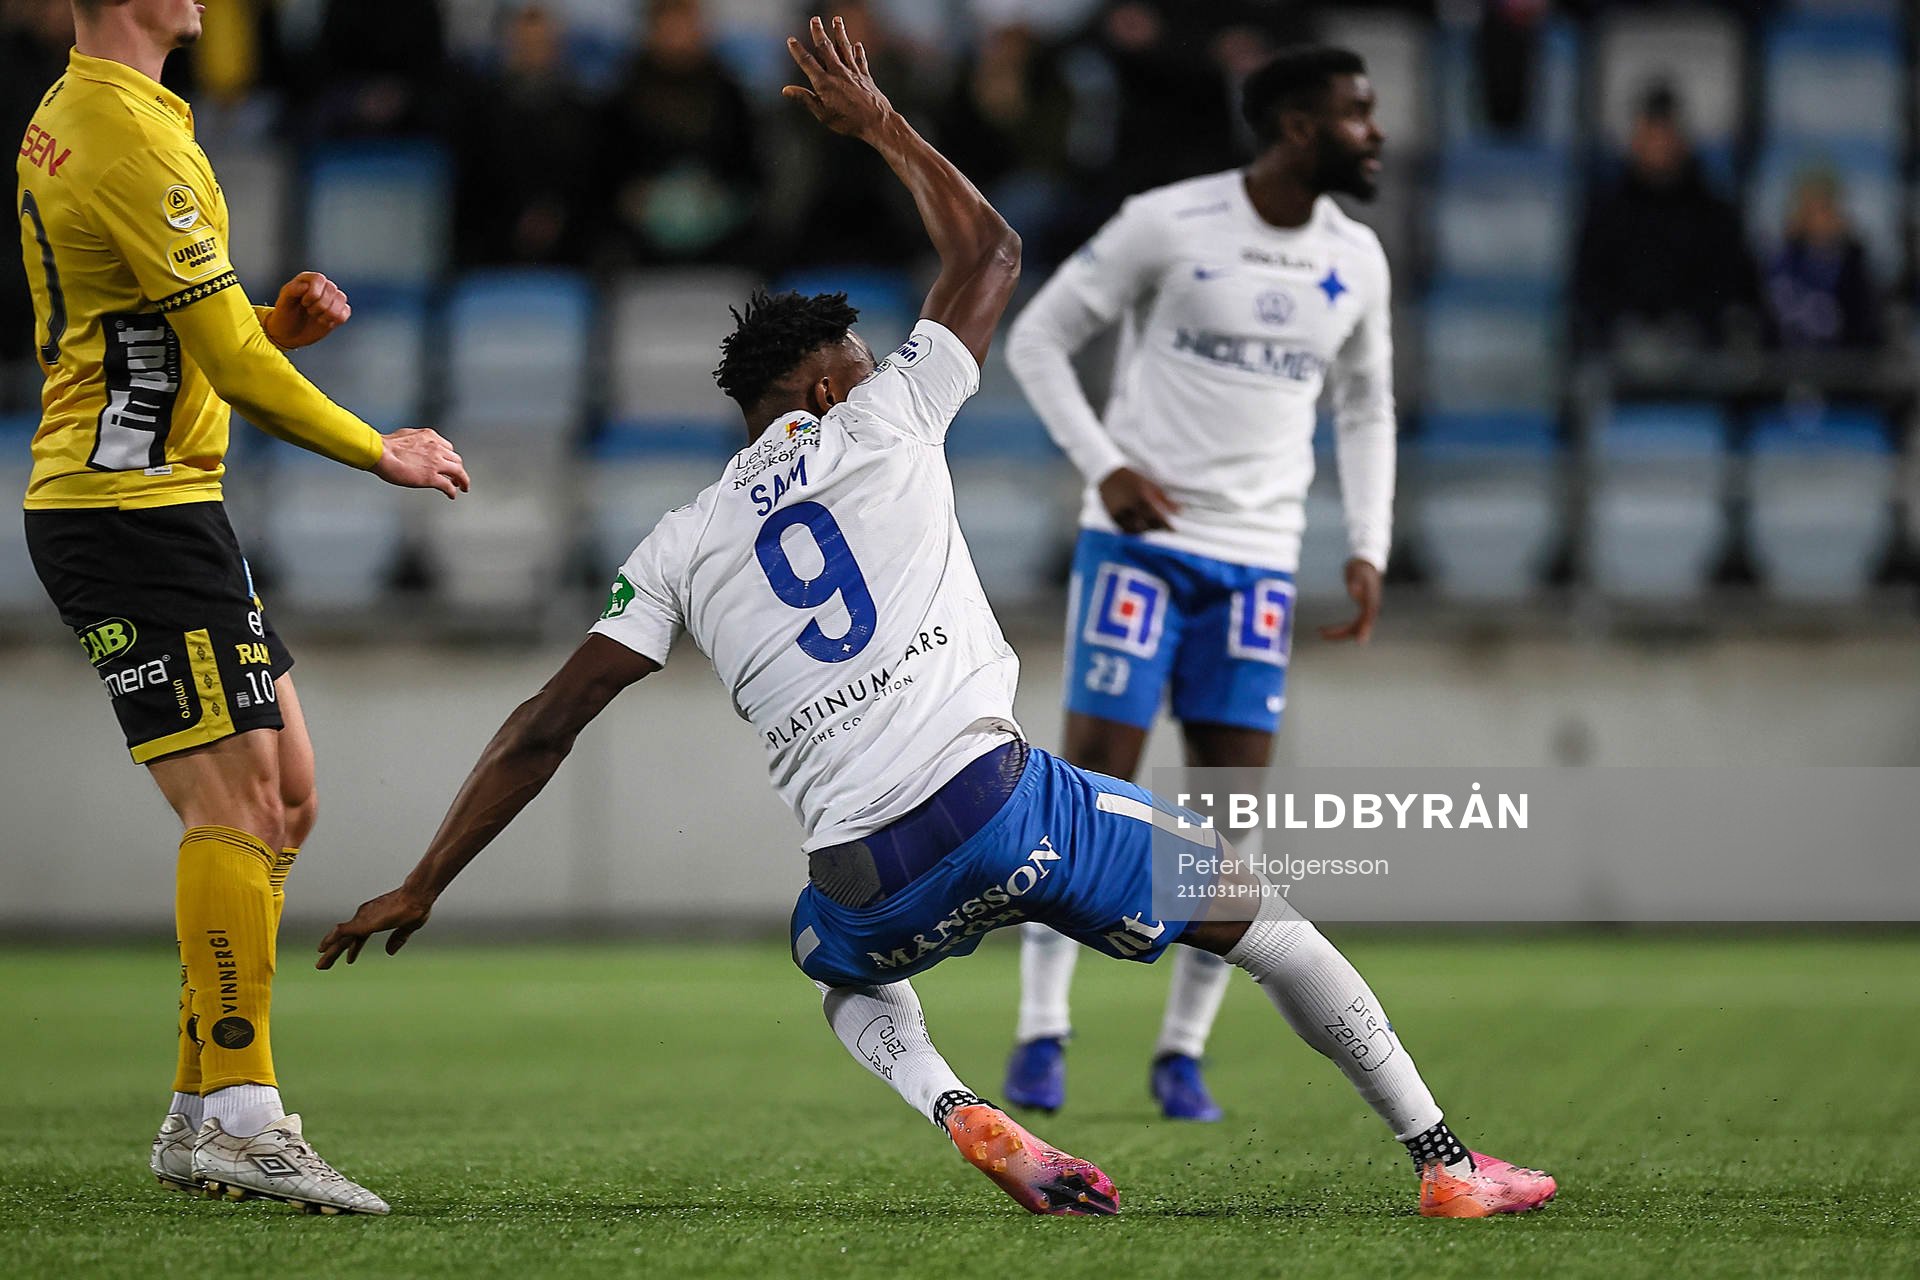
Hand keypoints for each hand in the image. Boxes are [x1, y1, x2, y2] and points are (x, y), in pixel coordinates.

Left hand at [264, 271, 350, 350]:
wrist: (289, 334)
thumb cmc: (285, 315)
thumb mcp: (283, 302)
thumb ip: (292, 290)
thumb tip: (306, 286)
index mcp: (308, 280)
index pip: (319, 279)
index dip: (313, 293)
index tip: (304, 303)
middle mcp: (322, 286)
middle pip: (332, 289)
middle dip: (320, 305)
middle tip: (308, 311)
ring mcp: (332, 299)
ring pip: (341, 299)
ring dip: (328, 313)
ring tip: (316, 316)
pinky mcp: (339, 312)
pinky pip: (345, 313)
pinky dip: (335, 320)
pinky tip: (323, 322)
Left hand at [317, 886, 433, 968]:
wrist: (417, 896)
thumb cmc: (416, 906)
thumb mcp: (407, 928)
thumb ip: (398, 939)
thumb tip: (389, 952)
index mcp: (376, 920)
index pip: (359, 938)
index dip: (354, 949)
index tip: (349, 960)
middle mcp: (366, 918)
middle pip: (346, 939)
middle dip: (334, 952)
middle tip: (322, 965)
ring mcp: (363, 919)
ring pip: (341, 938)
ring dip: (330, 951)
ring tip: (320, 964)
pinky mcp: (363, 922)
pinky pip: (342, 931)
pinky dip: (331, 939)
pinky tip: (323, 947)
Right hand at [372, 427, 469, 498]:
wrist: (380, 453)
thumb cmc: (385, 446)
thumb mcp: (406, 435)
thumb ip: (416, 440)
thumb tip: (414, 444)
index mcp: (430, 436)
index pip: (448, 448)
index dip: (450, 458)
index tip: (449, 463)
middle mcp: (436, 448)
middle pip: (456, 459)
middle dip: (458, 469)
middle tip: (457, 477)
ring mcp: (436, 463)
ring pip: (458, 472)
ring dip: (461, 480)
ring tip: (461, 487)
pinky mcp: (432, 477)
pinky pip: (448, 485)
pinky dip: (452, 491)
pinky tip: (452, 495)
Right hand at [783, 15, 892, 139]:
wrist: (877, 122)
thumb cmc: (848, 122)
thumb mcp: (822, 113)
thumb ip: (805, 99)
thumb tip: (786, 90)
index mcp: (824, 83)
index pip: (807, 62)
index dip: (798, 50)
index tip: (791, 40)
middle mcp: (838, 73)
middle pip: (826, 48)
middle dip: (819, 33)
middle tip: (815, 19)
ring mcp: (853, 73)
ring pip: (844, 48)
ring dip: (840, 33)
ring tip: (837, 20)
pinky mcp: (865, 77)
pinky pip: (860, 60)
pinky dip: (858, 52)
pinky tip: (857, 44)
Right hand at [1098, 466, 1179, 533]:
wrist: (1106, 474)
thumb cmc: (1130, 477)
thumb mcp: (1149, 484)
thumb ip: (1164, 499)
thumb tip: (1179, 510)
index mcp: (1142, 496)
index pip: (1159, 516)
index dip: (1167, 525)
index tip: (1174, 529)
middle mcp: (1131, 506)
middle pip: (1149, 525)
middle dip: (1158, 526)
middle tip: (1162, 524)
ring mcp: (1121, 513)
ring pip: (1137, 530)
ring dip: (1146, 529)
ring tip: (1149, 523)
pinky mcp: (1113, 517)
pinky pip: (1126, 529)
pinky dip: (1134, 530)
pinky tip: (1137, 524)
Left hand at [1319, 557, 1381, 644]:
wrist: (1365, 564)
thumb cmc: (1361, 569)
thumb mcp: (1358, 573)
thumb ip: (1356, 582)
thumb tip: (1354, 593)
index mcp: (1371, 602)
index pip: (1368, 619)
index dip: (1364, 630)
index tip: (1360, 642)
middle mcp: (1370, 610)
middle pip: (1357, 628)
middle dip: (1341, 633)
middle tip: (1321, 633)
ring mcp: (1365, 612)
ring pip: (1352, 629)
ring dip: (1338, 633)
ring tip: (1320, 631)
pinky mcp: (1360, 612)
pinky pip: (1350, 626)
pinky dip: (1339, 629)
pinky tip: (1326, 629)